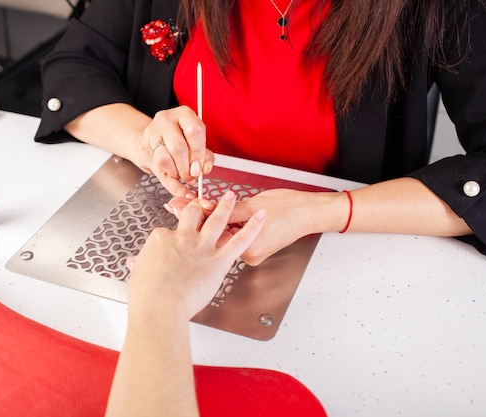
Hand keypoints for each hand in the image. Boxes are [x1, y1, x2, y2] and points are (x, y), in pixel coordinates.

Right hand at [126, 191, 265, 319]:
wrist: (159, 306)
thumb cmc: (147, 295)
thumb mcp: (138, 273)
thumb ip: (140, 264)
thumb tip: (135, 262)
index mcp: (162, 239)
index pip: (169, 230)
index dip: (173, 234)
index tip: (173, 240)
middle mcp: (183, 238)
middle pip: (193, 214)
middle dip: (199, 206)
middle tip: (205, 200)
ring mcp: (202, 248)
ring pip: (217, 220)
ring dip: (226, 206)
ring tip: (231, 195)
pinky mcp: (218, 261)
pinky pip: (240, 240)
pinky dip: (253, 227)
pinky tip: (260, 216)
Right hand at [133, 106, 214, 197]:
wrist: (153, 140)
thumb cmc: (179, 140)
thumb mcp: (196, 143)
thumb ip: (205, 156)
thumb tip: (203, 169)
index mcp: (184, 114)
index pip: (194, 131)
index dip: (199, 153)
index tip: (200, 166)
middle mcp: (166, 120)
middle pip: (178, 147)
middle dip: (187, 167)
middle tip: (192, 175)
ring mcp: (152, 134)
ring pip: (164, 158)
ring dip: (177, 173)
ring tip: (182, 174)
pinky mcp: (144, 150)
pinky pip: (159, 170)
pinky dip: (172, 184)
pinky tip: (181, 189)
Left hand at [165, 189, 324, 265]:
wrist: (310, 213)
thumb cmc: (290, 209)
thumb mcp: (254, 204)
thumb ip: (227, 210)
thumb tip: (204, 208)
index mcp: (248, 248)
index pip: (213, 233)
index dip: (193, 217)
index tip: (178, 205)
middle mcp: (248, 255)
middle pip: (213, 236)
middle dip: (193, 219)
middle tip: (175, 204)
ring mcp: (250, 253)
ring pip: (221, 237)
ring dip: (205, 223)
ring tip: (186, 208)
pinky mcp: (253, 248)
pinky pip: (231, 238)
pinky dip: (221, 228)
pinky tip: (207, 218)